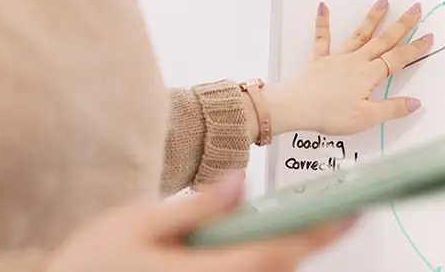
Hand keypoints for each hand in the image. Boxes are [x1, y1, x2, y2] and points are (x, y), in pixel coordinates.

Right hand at [46, 172, 352, 271]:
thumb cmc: (90, 264)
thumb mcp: (136, 223)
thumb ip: (196, 206)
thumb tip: (240, 181)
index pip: (281, 251)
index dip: (323, 231)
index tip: (353, 210)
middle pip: (281, 268)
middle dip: (306, 238)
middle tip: (331, 206)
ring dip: (281, 251)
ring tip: (296, 217)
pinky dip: (259, 262)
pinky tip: (247, 241)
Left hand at [266, 0, 433, 135]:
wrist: (296, 108)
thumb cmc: (331, 115)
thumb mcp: (366, 118)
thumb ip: (392, 109)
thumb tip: (415, 103)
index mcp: (369, 75)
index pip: (398, 59)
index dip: (415, 48)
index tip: (428, 36)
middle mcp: (356, 61)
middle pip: (383, 40)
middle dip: (402, 25)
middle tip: (415, 9)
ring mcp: (337, 58)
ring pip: (359, 34)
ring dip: (372, 17)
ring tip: (384, 1)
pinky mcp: (319, 59)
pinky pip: (322, 38)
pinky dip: (323, 21)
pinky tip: (323, 6)